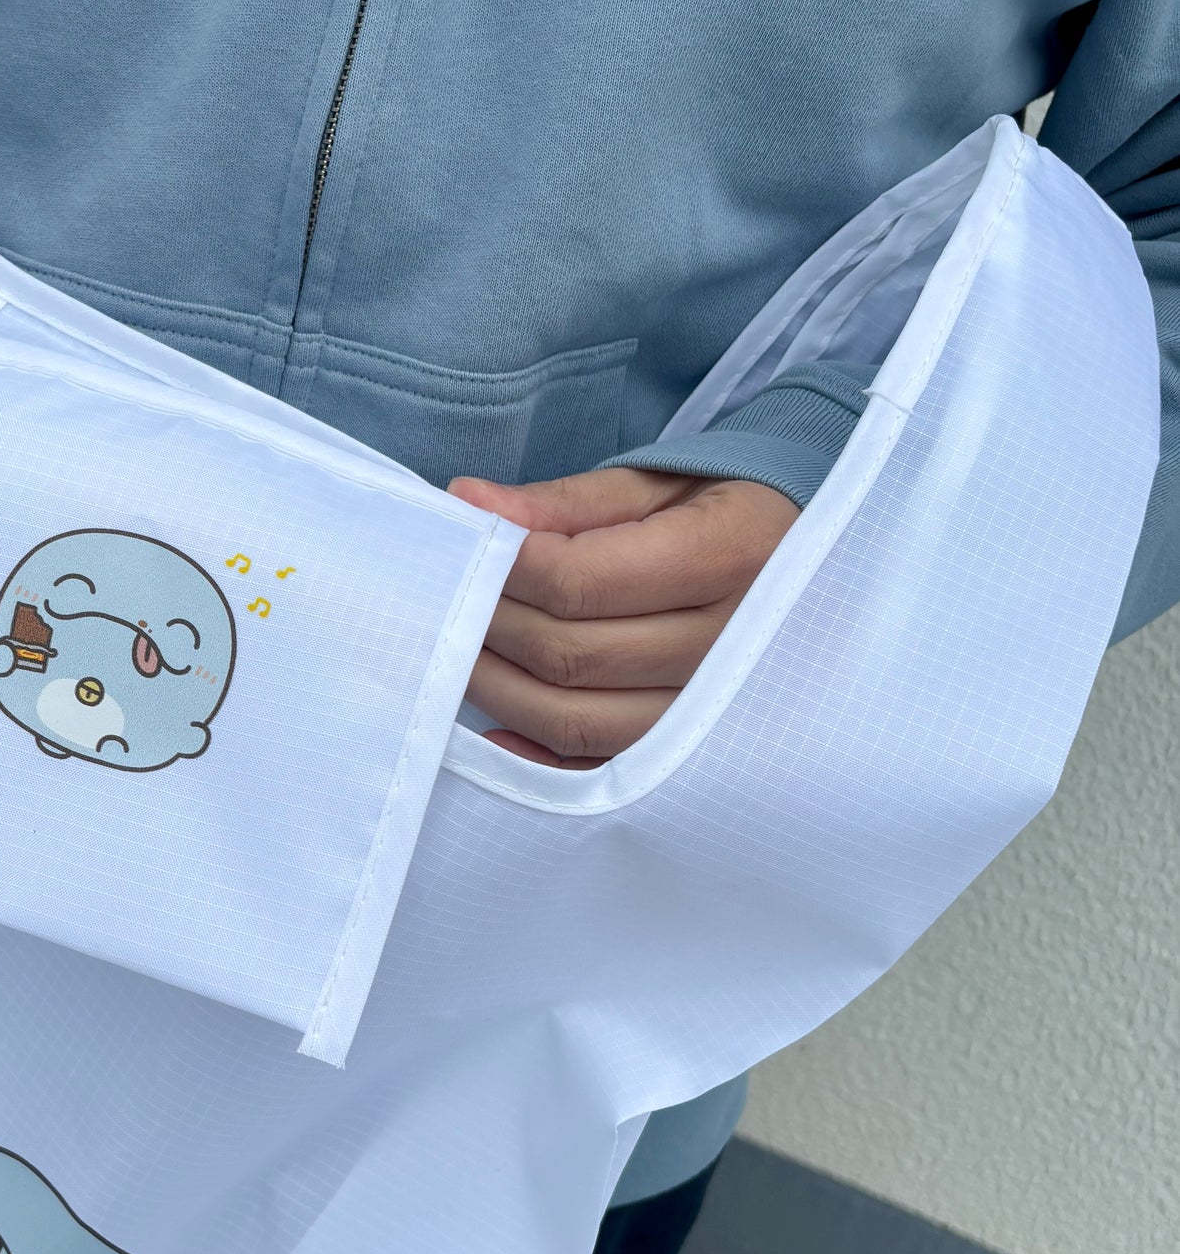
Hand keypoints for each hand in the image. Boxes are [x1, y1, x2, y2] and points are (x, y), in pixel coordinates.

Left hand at [450, 468, 798, 767]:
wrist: (811, 564)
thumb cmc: (725, 513)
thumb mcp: (658, 485)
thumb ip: (562, 503)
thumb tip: (466, 503)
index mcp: (730, 555)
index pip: (579, 582)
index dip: (503, 569)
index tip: (462, 544)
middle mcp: (731, 645)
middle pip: (569, 654)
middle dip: (488, 626)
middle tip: (442, 598)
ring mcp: (714, 714)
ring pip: (573, 718)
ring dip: (497, 688)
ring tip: (457, 649)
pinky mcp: (691, 756)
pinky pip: (595, 768)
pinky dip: (532, 752)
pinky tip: (492, 724)